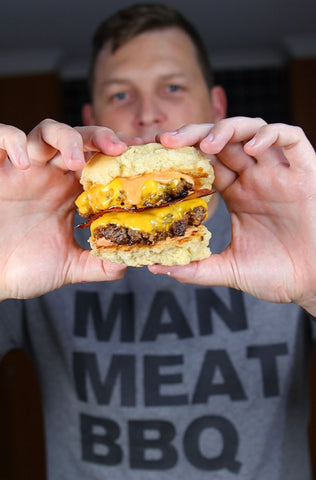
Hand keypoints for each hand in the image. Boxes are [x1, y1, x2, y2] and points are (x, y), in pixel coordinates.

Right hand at [0, 120, 138, 299]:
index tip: (142, 155)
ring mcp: (23, 171)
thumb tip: (126, 264)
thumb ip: (97, 264)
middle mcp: (50, 176)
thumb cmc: (22, 268)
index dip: (119, 156)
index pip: (99, 163)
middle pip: (79, 139)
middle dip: (100, 136)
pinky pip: (1, 137)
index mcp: (69, 194)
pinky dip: (12, 141)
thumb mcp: (67, 267)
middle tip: (119, 147)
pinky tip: (24, 163)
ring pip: (46, 131)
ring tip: (74, 159)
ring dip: (65, 137)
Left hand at [150, 117, 315, 315]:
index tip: (156, 153)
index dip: (183, 153)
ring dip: (228, 129)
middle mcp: (256, 178)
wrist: (314, 284)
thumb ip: (194, 268)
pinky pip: (291, 138)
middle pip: (223, 140)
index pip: (207, 162)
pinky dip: (271, 134)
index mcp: (237, 194)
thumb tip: (155, 268)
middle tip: (167, 139)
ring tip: (208, 144)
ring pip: (252, 130)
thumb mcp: (229, 270)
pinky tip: (252, 147)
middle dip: (195, 133)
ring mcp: (280, 172)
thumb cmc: (277, 275)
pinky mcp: (305, 172)